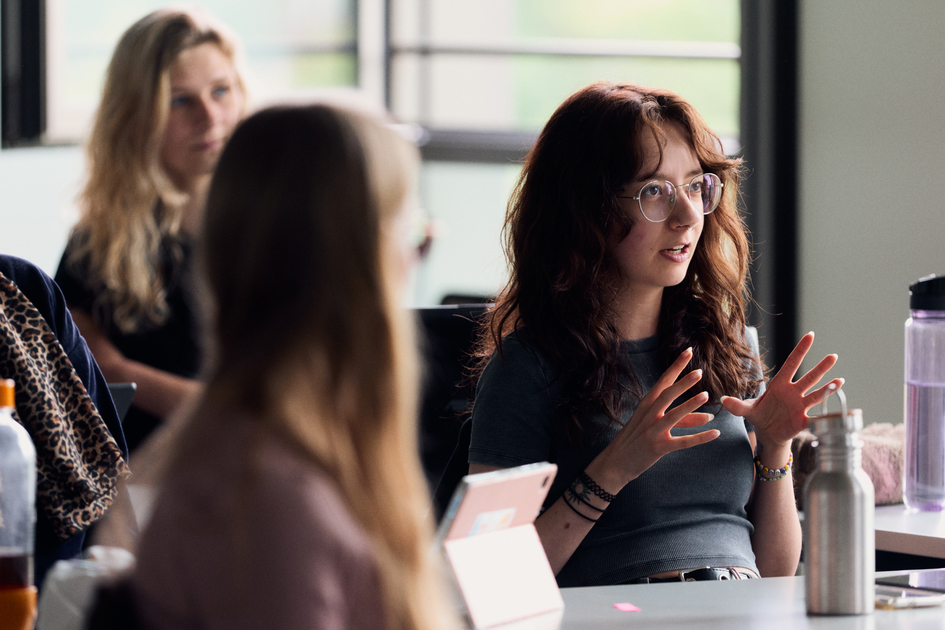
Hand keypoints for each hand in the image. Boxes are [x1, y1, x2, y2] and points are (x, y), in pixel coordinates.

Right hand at [589, 347, 718, 490]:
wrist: (615, 462)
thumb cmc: (635, 439)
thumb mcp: (654, 424)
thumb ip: (682, 419)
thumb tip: (708, 416)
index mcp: (646, 405)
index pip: (664, 381)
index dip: (676, 366)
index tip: (689, 351)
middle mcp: (649, 415)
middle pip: (667, 395)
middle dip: (683, 383)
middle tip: (699, 371)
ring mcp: (653, 431)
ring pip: (674, 416)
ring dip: (690, 405)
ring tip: (705, 395)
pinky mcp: (658, 448)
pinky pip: (682, 442)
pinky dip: (699, 438)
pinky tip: (715, 433)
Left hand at [721, 332, 841, 448]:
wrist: (768, 433)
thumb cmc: (760, 416)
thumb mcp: (747, 410)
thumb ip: (736, 405)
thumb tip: (723, 399)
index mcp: (780, 385)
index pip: (791, 364)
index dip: (800, 350)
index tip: (810, 335)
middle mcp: (794, 393)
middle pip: (809, 378)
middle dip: (821, 368)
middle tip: (833, 356)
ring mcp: (800, 406)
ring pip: (816, 395)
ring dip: (828, 389)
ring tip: (840, 381)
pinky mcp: (804, 421)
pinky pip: (817, 417)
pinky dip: (826, 416)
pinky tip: (839, 413)